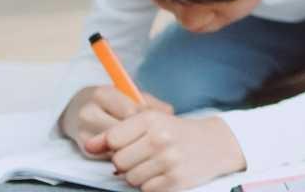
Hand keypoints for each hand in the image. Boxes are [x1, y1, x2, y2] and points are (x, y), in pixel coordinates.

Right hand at [59, 86, 172, 158]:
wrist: (75, 108)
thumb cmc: (111, 101)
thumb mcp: (129, 95)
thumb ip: (150, 103)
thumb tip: (169, 115)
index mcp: (102, 94)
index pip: (132, 111)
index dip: (148, 119)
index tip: (157, 122)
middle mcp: (89, 112)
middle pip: (124, 131)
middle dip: (140, 134)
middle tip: (152, 136)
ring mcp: (84, 132)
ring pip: (117, 145)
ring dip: (133, 145)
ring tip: (142, 142)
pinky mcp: (84, 148)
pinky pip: (110, 155)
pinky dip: (124, 152)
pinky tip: (131, 148)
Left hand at [89, 111, 245, 191]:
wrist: (216, 143)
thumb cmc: (177, 132)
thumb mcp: (149, 122)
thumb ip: (115, 133)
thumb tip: (89, 146)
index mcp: (151, 119)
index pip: (112, 139)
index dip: (116, 145)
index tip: (130, 143)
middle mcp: (161, 139)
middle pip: (118, 162)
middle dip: (127, 162)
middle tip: (144, 155)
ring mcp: (169, 161)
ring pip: (130, 179)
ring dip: (138, 175)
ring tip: (155, 164)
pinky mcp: (176, 181)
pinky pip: (146, 189)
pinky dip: (152, 185)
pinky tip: (164, 173)